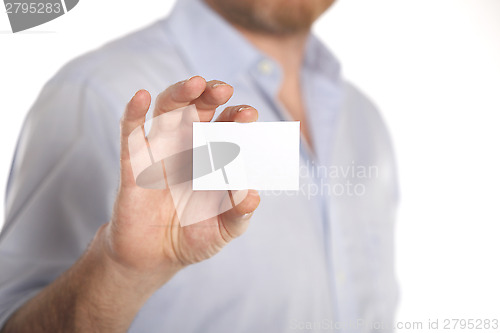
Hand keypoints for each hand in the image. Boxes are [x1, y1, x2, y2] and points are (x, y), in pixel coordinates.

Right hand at [97, 76, 259, 288]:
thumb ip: (239, 213)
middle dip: (211, 95)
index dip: (237, 117)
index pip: (226, 128)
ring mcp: (160, 152)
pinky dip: (133, 113)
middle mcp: (188, 147)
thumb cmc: (195, 236)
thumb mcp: (224, 229)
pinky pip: (131, 134)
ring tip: (195, 84)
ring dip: (180, 94)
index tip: (249, 115)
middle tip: (223, 89)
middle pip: (198, 109)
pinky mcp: (134, 164)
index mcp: (214, 157)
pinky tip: (139, 96)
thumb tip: (252, 195)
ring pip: (167, 111)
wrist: (155, 257)